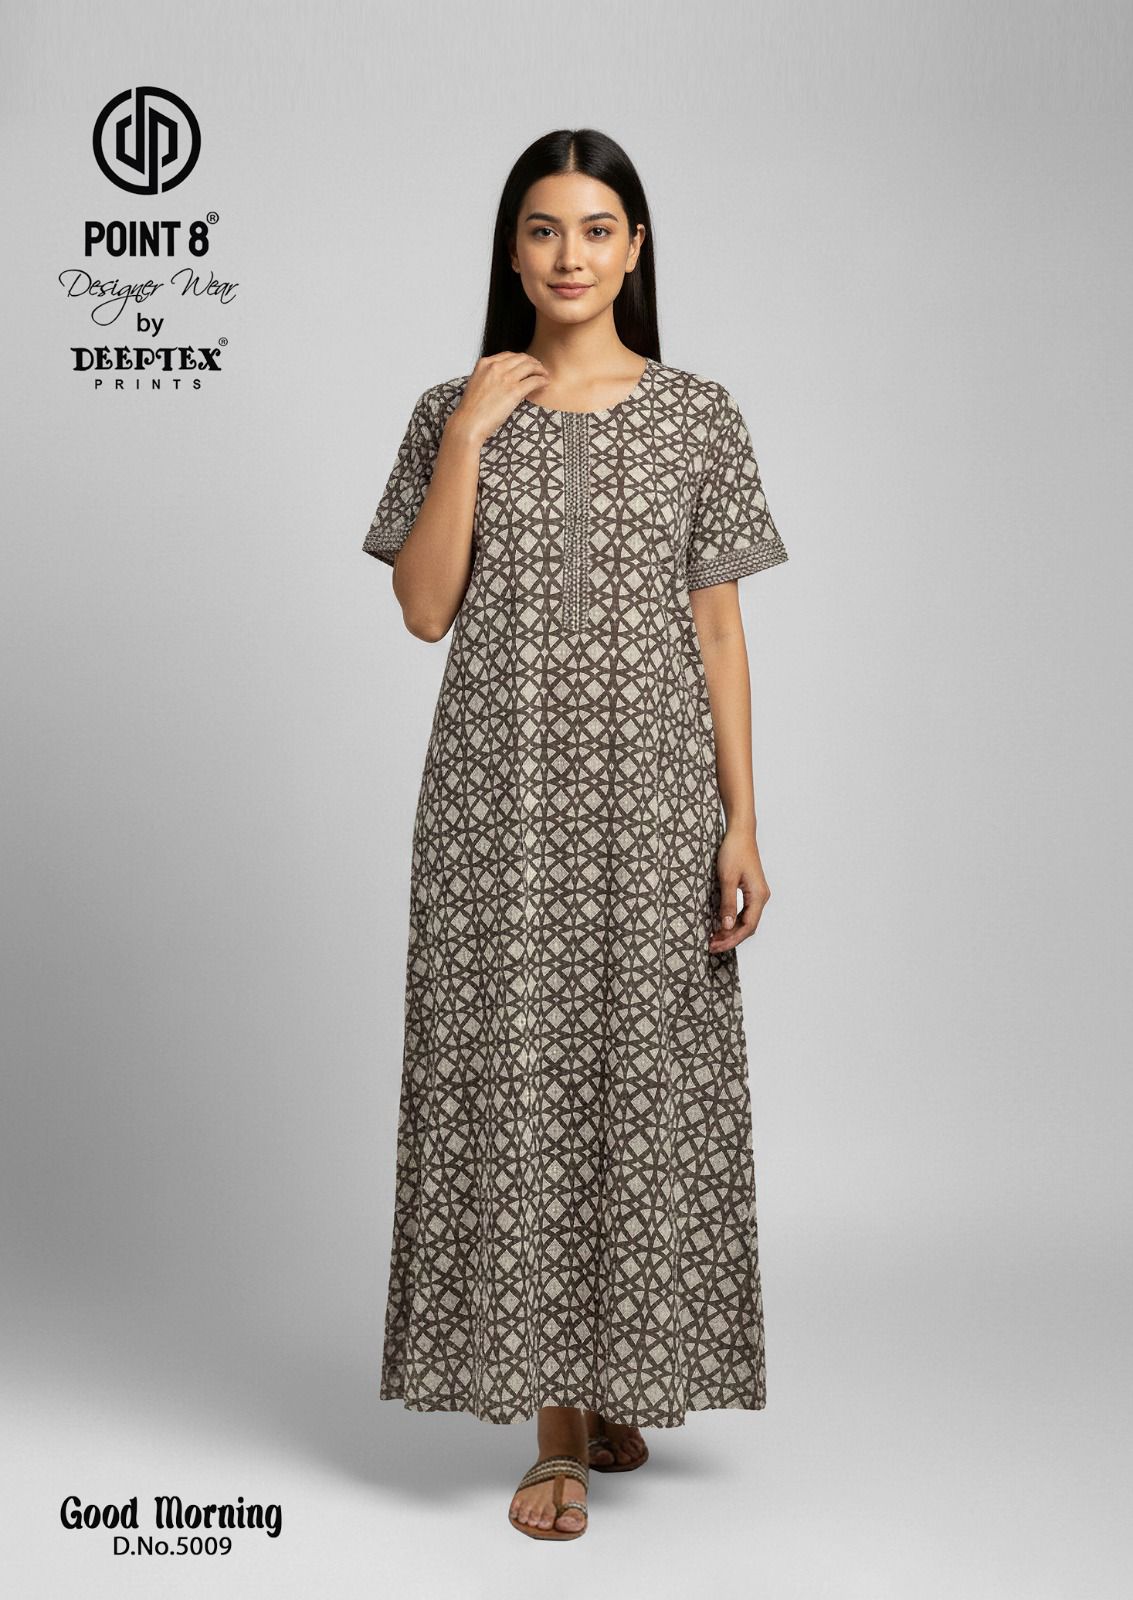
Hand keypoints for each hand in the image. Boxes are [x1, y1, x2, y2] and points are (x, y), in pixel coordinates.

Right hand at [448, 352, 550, 445]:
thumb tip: (502, 381)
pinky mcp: (514, 391)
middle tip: (539, 370)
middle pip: (521, 358)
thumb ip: (488, 377)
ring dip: (540, 370)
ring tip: (545, 376)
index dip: (521, 359)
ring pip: (530, 366)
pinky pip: (534, 380)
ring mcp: (505, 378)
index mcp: (484, 364)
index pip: (508, 355)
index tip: (527, 365)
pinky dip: (542, 380)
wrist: (468, 423)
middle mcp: (495, 367)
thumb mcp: (477, 385)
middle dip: (533, 362)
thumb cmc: (471, 410)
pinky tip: (545, 383)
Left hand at [708, 827, 770, 952]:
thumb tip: (727, 927)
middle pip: (748, 926)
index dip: (732, 939)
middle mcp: (761, 897)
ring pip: (746, 920)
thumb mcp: (727, 878)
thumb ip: (728, 903)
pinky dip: (733, 920)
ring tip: (714, 938)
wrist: (740, 832)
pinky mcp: (751, 889)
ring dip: (731, 931)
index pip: (748, 926)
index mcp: (759, 896)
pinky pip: (744, 911)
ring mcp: (757, 894)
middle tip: (711, 946)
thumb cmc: (734, 851)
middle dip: (730, 938)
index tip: (715, 945)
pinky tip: (721, 924)